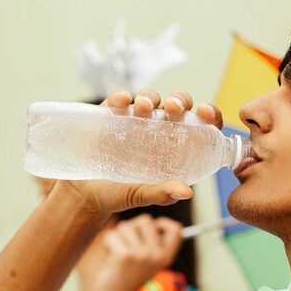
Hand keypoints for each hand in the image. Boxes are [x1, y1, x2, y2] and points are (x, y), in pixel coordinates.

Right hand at [50, 89, 223, 213]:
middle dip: (179, 100)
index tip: (207, 114)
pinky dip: (121, 96)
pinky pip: (118, 99)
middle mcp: (158, 129)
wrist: (82, 193)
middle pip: (177, 105)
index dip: (209, 115)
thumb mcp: (139, 194)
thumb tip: (186, 192)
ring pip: (150, 98)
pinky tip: (122, 101)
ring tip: (144, 106)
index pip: (200, 125)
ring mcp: (134, 120)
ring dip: (151, 97)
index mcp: (175, 147)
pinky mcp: (110, 114)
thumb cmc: (117, 194)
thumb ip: (161, 193)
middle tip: (173, 108)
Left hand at [81, 214, 183, 290]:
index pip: (176, 229)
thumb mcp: (148, 261)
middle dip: (132, 228)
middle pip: (145, 221)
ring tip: (117, 253)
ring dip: (118, 236)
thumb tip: (153, 221)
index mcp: (166, 257)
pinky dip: (107, 243)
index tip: (152, 229)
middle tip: (126, 245)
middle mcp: (157, 255)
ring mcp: (141, 254)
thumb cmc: (128, 277)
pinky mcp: (124, 255)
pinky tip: (110, 257)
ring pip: (126, 226)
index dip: (163, 224)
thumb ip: (154, 243)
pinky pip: (112, 235)